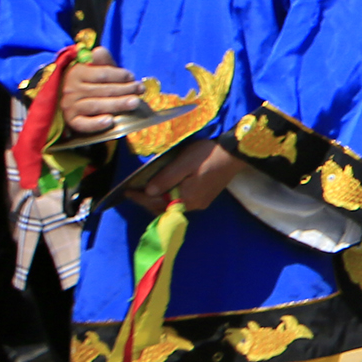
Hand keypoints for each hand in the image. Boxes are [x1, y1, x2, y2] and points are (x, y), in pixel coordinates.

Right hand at [61, 55, 145, 134]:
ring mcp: (70, 106)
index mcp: (77, 73)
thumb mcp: (97, 71)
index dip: (120, 75)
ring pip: (96, 105)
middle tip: (141, 90)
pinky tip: (110, 121)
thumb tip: (99, 50)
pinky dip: (96, 123)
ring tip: (135, 102)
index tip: (133, 77)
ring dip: (117, 104)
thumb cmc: (92, 85)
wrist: (74, 103)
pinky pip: (84, 124)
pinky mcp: (72, 122)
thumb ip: (103, 62)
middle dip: (125, 89)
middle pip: (103, 90)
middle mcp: (71, 89)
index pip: (102, 74)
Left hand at [127, 136, 244, 211]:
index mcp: (186, 198)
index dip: (139, 197)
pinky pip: (182, 204)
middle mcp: (193, 205)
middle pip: (163, 208)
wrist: (235, 154)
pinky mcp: (206, 198)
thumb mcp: (183, 163)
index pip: (156, 201)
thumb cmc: (208, 155)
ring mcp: (201, 203)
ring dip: (158, 201)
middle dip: (147, 202)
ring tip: (147, 192)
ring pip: (172, 207)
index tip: (126, 192)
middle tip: (134, 193)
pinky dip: (170, 200)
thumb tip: (148, 191)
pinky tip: (167, 191)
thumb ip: (166, 178)